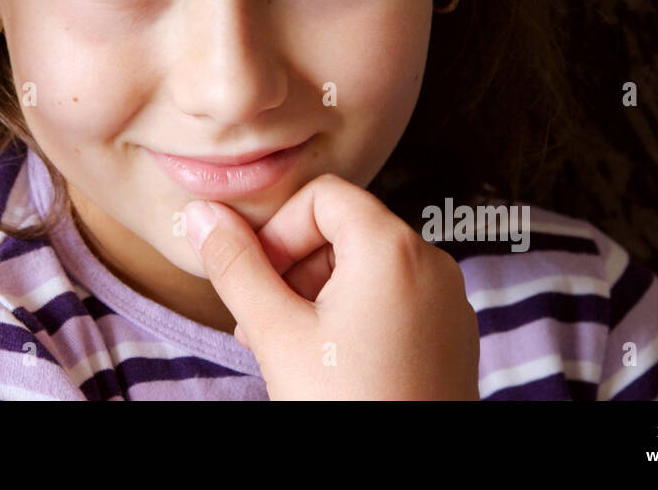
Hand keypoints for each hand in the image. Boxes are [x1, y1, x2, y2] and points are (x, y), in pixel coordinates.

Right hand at [184, 173, 480, 399]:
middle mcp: (432, 263)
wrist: (407, 483)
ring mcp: (449, 302)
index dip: (279, 232)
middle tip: (262, 323)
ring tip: (289, 350)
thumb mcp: (275, 332)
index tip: (257, 281)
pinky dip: (356, 319)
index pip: (322, 196)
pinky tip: (330, 366)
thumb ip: (235, 266)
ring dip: (318, 297)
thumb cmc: (346, 407)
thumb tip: (204, 213)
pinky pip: (396, 302)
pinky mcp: (453, 338)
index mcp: (393, 247)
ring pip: (368, 270)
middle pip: (345, 231)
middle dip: (294, 269)